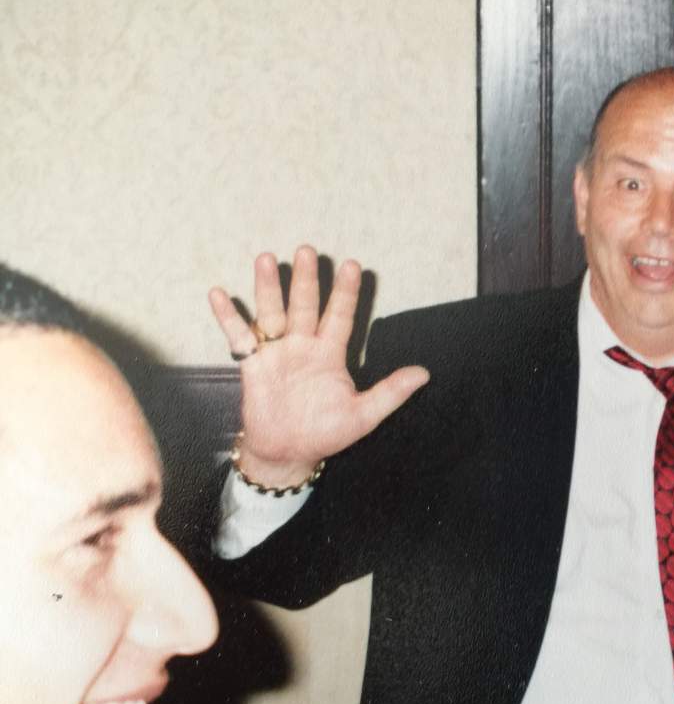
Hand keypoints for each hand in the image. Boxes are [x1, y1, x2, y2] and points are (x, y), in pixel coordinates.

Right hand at [209, 245, 429, 485]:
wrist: (288, 453)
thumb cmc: (326, 433)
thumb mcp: (364, 415)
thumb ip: (391, 392)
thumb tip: (424, 374)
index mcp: (330, 354)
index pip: (340, 316)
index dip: (346, 292)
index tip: (352, 265)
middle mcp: (303, 346)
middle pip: (304, 305)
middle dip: (306, 279)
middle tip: (307, 250)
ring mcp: (277, 352)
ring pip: (272, 312)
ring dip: (267, 287)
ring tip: (265, 258)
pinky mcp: (253, 364)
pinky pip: (238, 337)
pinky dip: (228, 317)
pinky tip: (218, 294)